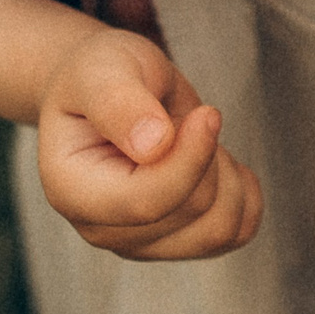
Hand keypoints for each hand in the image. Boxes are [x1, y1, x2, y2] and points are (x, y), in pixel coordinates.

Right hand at [35, 27, 262, 259]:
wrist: (113, 89)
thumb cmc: (103, 75)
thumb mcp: (102, 69)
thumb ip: (119, 102)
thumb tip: (154, 145)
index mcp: (70, 189)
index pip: (145, 203)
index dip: (190, 161)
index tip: (208, 114)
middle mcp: (100, 229)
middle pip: (191, 211)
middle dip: (208, 155)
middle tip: (190, 118)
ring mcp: (138, 243)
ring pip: (219, 229)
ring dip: (227, 174)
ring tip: (199, 139)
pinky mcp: (175, 243)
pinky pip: (236, 233)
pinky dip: (244, 194)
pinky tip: (220, 162)